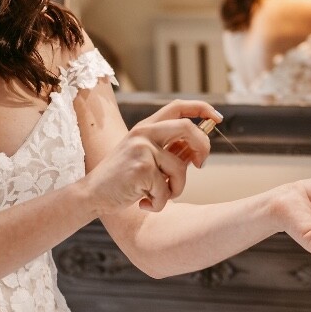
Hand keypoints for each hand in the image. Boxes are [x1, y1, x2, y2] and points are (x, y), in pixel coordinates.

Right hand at [83, 100, 221, 214]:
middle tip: (201, 165)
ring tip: (156, 196)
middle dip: (203, 148)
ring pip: (180, 169)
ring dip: (175, 190)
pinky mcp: (141, 169)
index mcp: (146, 126)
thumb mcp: (145, 158)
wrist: (92, 194)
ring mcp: (142, 149)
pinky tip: (143, 203)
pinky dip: (159, 204)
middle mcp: (144, 132)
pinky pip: (166, 191)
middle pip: (187, 129)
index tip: (218, 118)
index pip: (178, 107)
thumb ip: (169, 151)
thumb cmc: (122, 179)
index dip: (202, 109)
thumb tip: (198, 150)